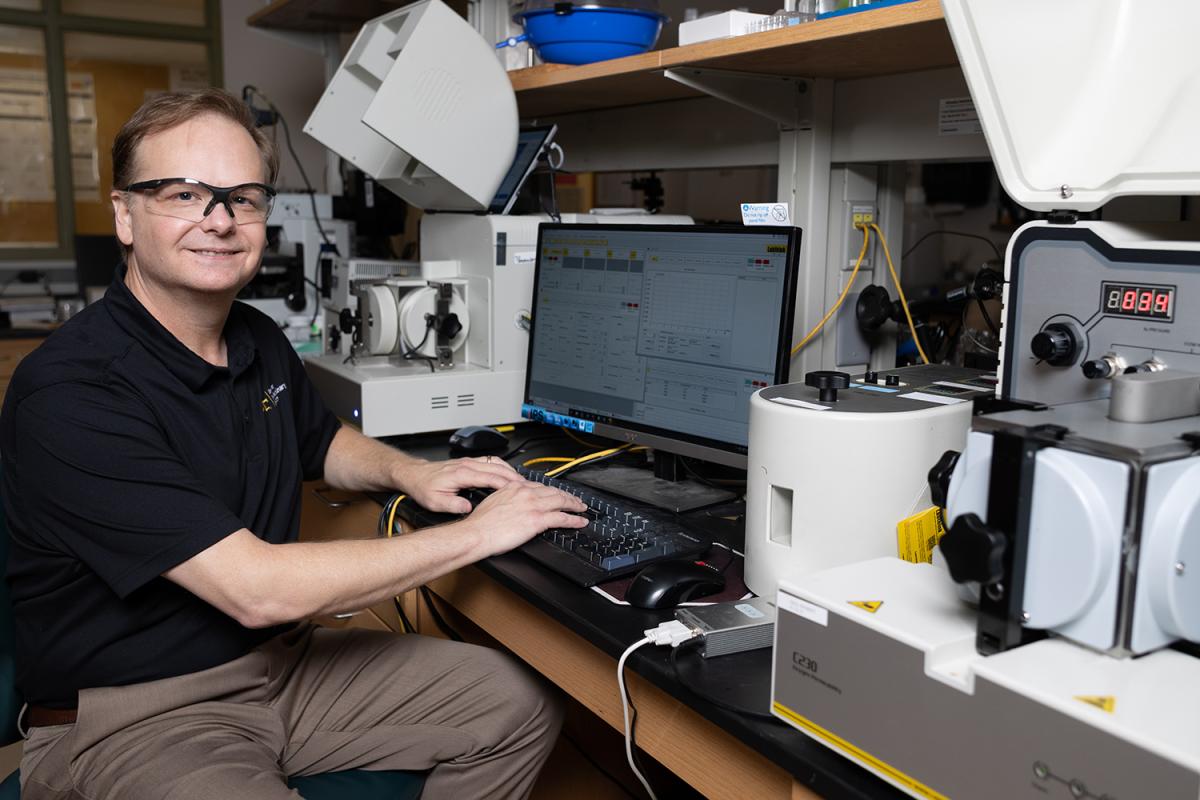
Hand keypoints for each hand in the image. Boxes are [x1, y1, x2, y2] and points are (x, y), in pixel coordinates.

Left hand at [400, 455, 524, 513]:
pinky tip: (507, 474)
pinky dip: (502, 467)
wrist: (414, 474)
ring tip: (522, 481)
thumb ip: (452, 505)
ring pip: (495, 462)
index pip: (490, 478)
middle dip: (514, 476)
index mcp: (461, 474)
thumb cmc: (423, 487)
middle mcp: (467, 465)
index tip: (518, 491)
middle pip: (497, 467)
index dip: (506, 484)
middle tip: (527, 486)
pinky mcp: (468, 462)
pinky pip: (490, 461)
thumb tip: (468, 509)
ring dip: (510, 470)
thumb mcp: (434, 502)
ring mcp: (469, 462)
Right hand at [463, 480, 588, 556]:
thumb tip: (514, 502)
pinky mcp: (537, 520)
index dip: (552, 490)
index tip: (557, 493)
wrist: (477, 533)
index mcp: (515, 487)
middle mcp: (526, 493)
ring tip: (582, 508)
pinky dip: (574, 520)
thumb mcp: (494, 500)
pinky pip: (562, 518)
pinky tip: (580, 521)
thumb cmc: (481, 522)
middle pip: (554, 492)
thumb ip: (508, 498)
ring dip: (574, 505)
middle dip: (567, 496)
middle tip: (576, 500)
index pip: (540, 486)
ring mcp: (533, 506)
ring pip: (561, 502)